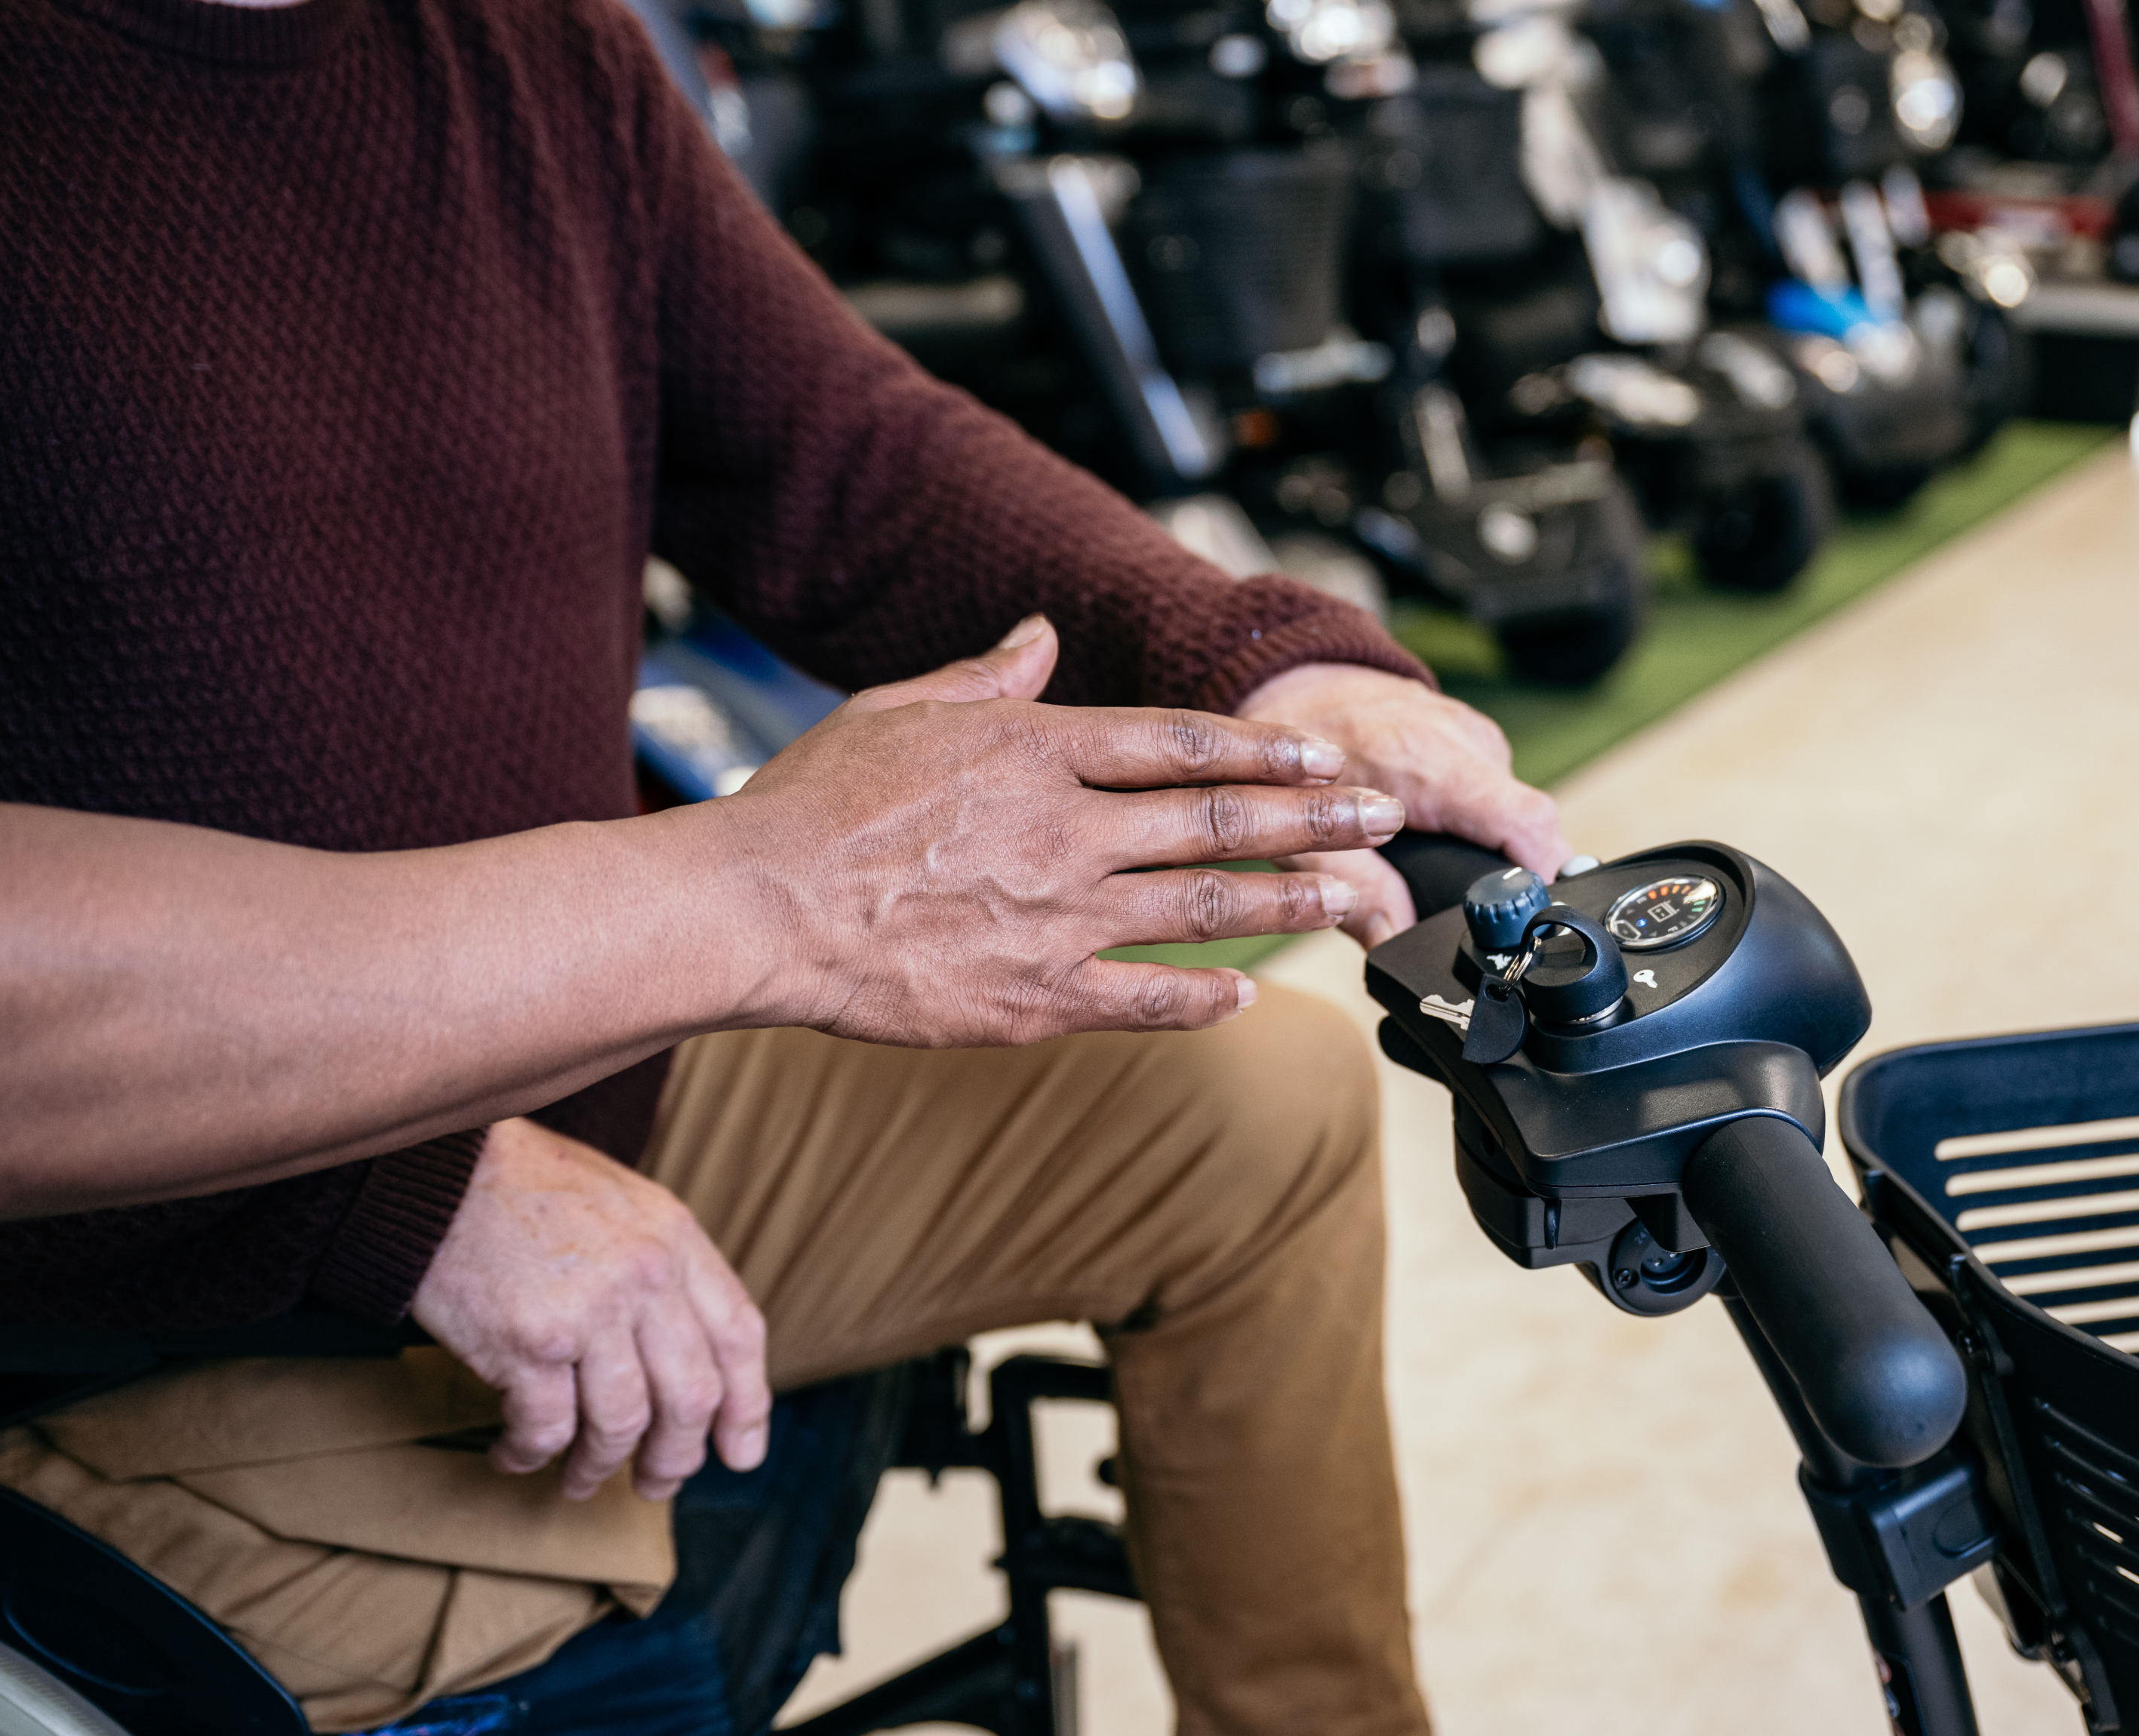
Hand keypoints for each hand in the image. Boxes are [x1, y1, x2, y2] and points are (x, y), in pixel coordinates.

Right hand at [412, 1117, 770, 1501]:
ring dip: (599, 1467)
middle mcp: (645, 1275)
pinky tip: (514, 1454)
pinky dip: (530, 1454)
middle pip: (691, 1396)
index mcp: (675, 1239)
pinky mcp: (528, 1342)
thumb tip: (691, 1355)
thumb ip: (664, 1268)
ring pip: (622, 1424)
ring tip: (578, 1481)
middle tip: (656, 1485)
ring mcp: (589, 1311)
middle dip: (677, 1457)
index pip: (738, 1336)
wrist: (437, 1171)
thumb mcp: (624, 1204)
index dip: (747, 1405)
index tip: (741, 1453)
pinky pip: (546, 1429)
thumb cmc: (526, 1189)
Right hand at [725, 618, 1403, 1045]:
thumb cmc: (810, 808)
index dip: (1264, 747)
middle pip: (1218, 818)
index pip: (1180, 741)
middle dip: (1316, 817)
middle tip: (1385, 818)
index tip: (1324, 752)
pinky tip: (1251, 994)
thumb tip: (1042, 634)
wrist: (753, 910)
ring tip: (1356, 898)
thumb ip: (986, 676)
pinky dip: (1205, 997)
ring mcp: (1057, 916)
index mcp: (1035, 750)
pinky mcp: (1034, 997)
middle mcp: (1065, 828)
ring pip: (1206, 905)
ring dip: (1292, 900)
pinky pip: (1144, 998)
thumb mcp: (898, 710)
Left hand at [1235, 663, 1568, 947]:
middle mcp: (1463, 738)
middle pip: (1531, 825)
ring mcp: (1475, 734)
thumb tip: (1396, 942)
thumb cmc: (1291, 758)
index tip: (1526, 921)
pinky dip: (1480, 824)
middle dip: (1513, 879)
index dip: (1541, 878)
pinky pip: (1499, 792)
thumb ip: (1357, 891)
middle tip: (1473, 915)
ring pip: (1517, 811)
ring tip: (1443, 869)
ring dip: (1495, 851)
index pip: (1525, 820)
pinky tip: (1439, 834)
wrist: (1292, 686)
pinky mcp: (1475, 738)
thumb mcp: (1304, 838)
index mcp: (1427, 759)